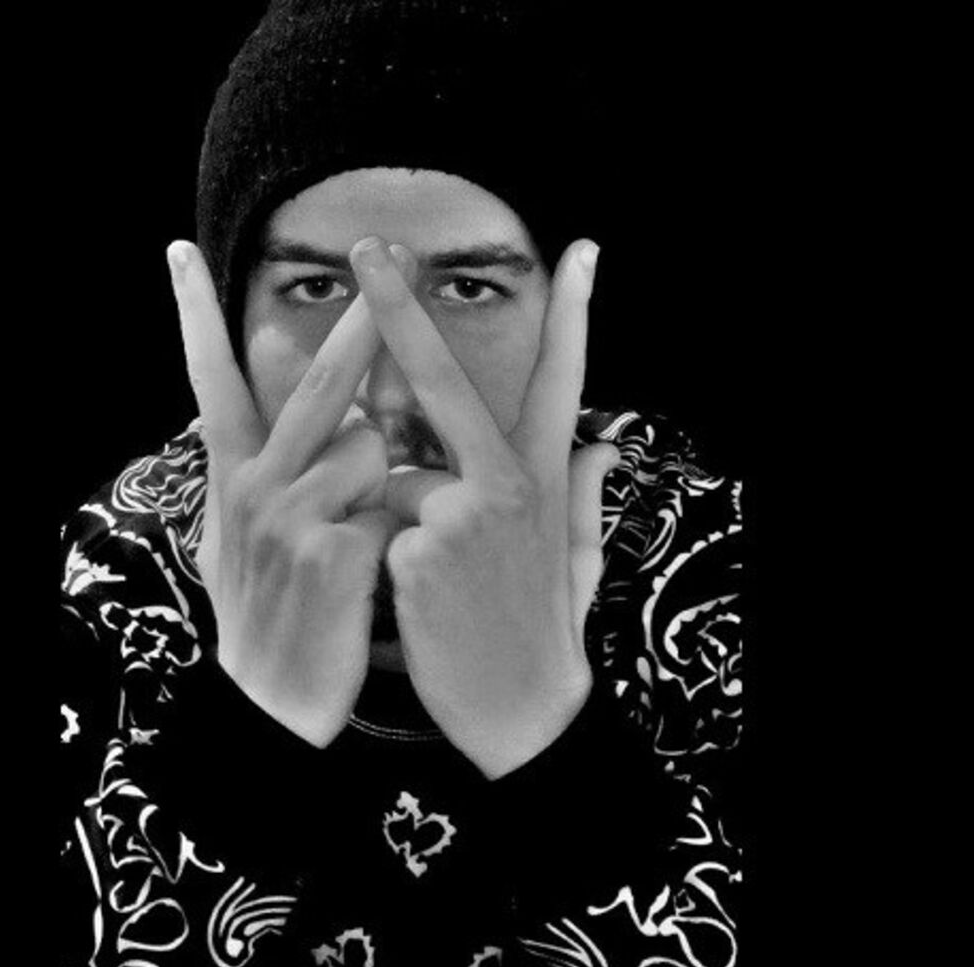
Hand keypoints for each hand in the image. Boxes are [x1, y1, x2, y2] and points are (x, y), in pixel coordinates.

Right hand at [168, 240, 397, 747]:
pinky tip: (371, 578)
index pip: (208, 381)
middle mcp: (255, 487)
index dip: (191, 316)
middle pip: (314, 384)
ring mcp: (293, 520)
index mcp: (232, 478)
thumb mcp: (233, 540)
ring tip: (358, 542)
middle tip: (388, 252)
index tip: (177, 253)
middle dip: (358, 321)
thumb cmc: (263, 616)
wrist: (269, 707)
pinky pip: (393, 508)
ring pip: (369, 450)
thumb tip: (253, 420)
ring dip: (384, 483)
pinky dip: (398, 533)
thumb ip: (249, 474)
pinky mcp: (335, 554)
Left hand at [349, 238, 620, 777]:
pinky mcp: (419, 551)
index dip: (578, 315)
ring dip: (400, 517)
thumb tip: (606, 443)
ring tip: (442, 581)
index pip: (564, 380)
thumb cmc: (543, 630)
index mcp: (543, 478)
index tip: (583, 252)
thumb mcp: (575, 556)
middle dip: (399, 308)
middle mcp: (505, 484)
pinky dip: (385, 554)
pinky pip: (378, 526)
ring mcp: (462, 515)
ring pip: (396, 478)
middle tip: (367, 246)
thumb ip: (583, 491)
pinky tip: (420, 601)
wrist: (521, 713)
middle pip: (442, 378)